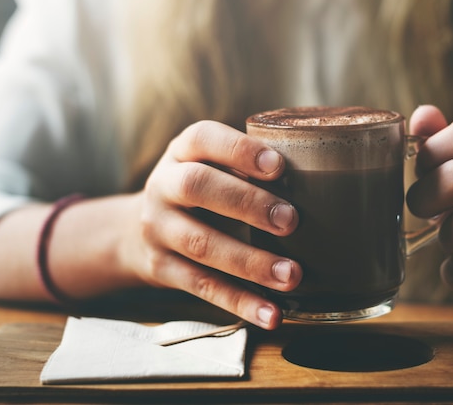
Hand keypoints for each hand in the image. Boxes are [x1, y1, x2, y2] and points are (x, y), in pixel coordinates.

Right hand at [122, 120, 301, 328]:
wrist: (139, 229)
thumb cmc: (199, 189)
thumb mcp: (210, 164)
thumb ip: (244, 166)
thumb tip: (313, 181)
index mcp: (182, 151)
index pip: (204, 138)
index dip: (240, 151)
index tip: (279, 166)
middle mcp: (163, 185)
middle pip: (197, 186)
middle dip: (247, 203)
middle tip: (290, 220)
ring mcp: (159, 228)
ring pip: (201, 243)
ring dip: (250, 262)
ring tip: (291, 274)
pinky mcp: (162, 268)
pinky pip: (202, 287)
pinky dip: (239, 302)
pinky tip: (271, 313)